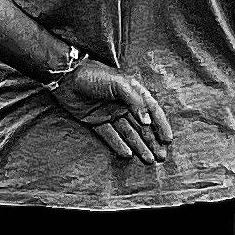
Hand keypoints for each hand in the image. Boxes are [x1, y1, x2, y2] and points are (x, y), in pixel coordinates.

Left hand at [52, 56, 170, 168]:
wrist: (65, 76)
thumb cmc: (94, 75)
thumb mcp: (119, 84)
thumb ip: (135, 102)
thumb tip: (148, 121)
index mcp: (132, 91)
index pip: (151, 110)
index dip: (161, 125)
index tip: (168, 140)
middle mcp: (123, 103)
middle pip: (142, 125)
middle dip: (153, 141)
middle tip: (162, 156)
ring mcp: (110, 113)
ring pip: (128, 133)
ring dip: (140, 146)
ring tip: (150, 160)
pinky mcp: (95, 121)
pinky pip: (110, 136)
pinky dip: (119, 145)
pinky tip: (128, 155)